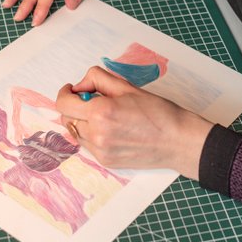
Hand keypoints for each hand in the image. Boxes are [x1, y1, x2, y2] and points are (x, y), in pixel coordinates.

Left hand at [56, 67, 213, 178]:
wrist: (177, 140)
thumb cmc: (157, 111)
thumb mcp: (126, 86)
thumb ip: (98, 79)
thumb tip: (80, 85)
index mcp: (100, 112)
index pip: (63, 104)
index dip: (65, 93)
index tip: (72, 89)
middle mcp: (97, 134)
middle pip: (66, 118)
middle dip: (74, 106)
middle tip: (92, 100)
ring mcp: (100, 151)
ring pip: (75, 133)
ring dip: (82, 122)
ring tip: (105, 115)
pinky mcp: (106, 161)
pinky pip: (88, 145)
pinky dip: (92, 135)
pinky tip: (111, 129)